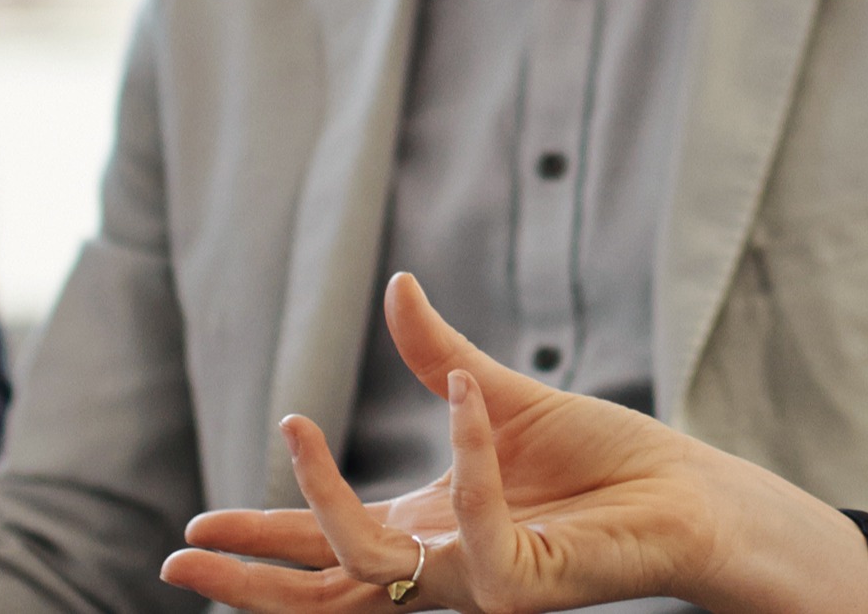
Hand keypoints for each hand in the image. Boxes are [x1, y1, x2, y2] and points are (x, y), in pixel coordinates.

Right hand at [157, 276, 867, 613]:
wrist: (689, 492)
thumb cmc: (606, 457)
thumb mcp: (499, 396)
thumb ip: (438, 354)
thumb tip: (398, 285)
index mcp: (425, 532)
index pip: (324, 550)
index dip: (260, 542)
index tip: (193, 531)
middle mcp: (439, 568)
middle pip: (321, 595)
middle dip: (247, 582)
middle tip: (178, 559)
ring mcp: (475, 584)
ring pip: (367, 565)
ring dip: (321, 500)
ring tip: (295, 426)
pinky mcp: (520, 587)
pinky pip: (470, 525)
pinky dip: (466, 456)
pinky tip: (470, 398)